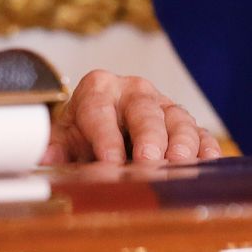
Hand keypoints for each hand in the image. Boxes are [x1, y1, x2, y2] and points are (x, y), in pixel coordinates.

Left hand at [40, 69, 222, 164]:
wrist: (106, 122)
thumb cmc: (84, 131)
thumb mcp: (64, 135)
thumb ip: (54, 146)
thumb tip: (43, 158)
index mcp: (97, 88)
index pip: (99, 111)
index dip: (105, 138)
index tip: (109, 162)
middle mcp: (134, 91)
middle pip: (143, 112)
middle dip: (147, 138)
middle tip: (149, 161)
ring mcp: (164, 106)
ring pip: (177, 120)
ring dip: (181, 143)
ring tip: (180, 163)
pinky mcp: (186, 124)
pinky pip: (201, 134)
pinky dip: (206, 148)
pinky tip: (209, 163)